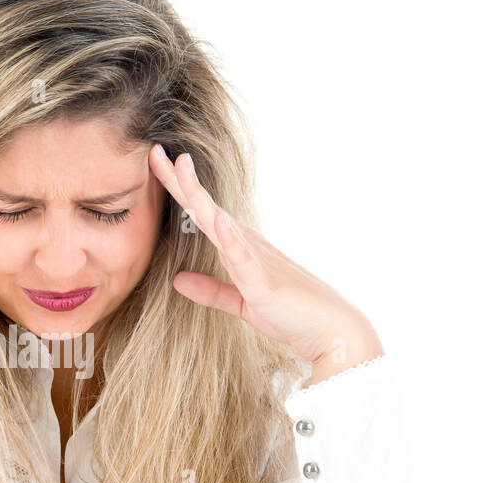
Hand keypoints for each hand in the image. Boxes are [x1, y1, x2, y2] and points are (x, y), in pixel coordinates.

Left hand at [148, 144, 383, 383]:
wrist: (327, 331)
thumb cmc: (288, 314)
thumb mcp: (240, 303)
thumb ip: (210, 291)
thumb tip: (178, 280)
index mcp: (237, 246)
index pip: (201, 212)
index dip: (178, 188)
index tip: (155, 162)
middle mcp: (244, 244)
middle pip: (205, 207)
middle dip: (179, 180)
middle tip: (155, 151)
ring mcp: (254, 259)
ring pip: (220, 222)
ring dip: (199, 196)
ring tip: (182, 167)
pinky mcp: (263, 281)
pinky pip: (243, 258)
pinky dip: (230, 239)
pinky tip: (218, 220)